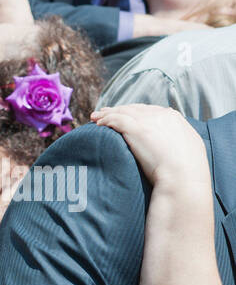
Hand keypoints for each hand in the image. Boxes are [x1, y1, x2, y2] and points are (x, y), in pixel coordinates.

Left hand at [92, 103, 208, 188]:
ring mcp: (148, 121)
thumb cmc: (188, 170)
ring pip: (123, 112)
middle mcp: (161, 115)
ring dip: (107, 113)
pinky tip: (97, 124)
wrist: (183, 176)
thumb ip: (179, 139)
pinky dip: (105, 120)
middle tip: (104, 113)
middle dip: (119, 110)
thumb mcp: (188, 148)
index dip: (134, 112)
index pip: (149, 110)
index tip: (125, 114)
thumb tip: (174, 142)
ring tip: (95, 117)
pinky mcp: (136, 130)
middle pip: (134, 109)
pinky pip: (116, 120)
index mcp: (174, 118)